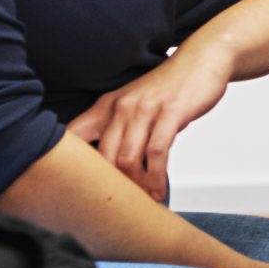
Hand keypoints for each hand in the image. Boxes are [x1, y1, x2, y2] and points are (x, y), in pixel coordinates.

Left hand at [66, 43, 235, 202]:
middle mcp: (120, 107)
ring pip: (127, 159)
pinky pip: (156, 153)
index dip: (67, 165)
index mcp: (106, 106)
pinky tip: (159, 191)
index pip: (72, 137)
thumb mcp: (134, 105)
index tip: (74, 192)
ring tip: (143, 201)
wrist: (201, 60)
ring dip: (136, 187)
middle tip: (119, 207)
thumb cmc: (167, 89)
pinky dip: (156, 178)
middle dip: (110, 187)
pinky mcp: (170, 113)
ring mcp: (145, 109)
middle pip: (101, 158)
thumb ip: (117, 130)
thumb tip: (106, 168)